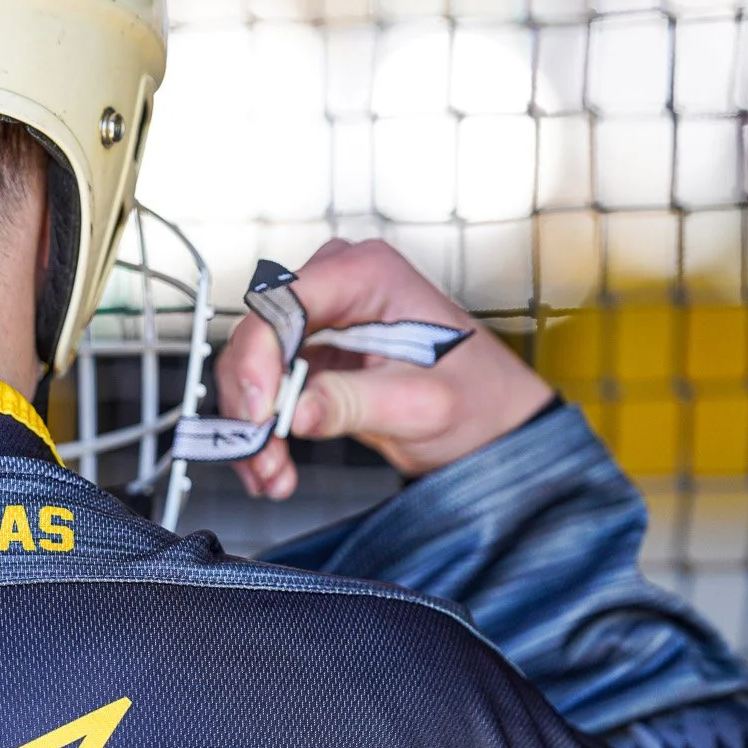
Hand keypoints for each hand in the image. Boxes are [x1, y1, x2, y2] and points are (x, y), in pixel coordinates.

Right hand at [215, 238, 553, 499]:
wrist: (495, 424)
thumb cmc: (481, 399)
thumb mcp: (424, 405)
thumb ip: (355, 403)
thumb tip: (296, 410)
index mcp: (371, 275)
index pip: (285, 300)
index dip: (260, 356)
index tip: (262, 411)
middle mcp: (340, 286)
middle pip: (259, 332)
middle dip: (252, 400)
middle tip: (261, 453)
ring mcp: (324, 320)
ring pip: (253, 364)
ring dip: (252, 423)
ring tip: (271, 473)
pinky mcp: (315, 354)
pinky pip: (267, 386)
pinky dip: (263, 430)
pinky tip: (274, 466)